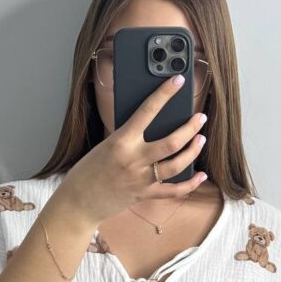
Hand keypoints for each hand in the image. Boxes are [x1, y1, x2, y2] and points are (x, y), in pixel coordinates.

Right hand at [59, 75, 208, 225]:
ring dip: (193, 151)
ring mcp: (141, 179)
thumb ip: (129, 136)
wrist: (79, 201)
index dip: (164, 94)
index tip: (178, 80)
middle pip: (171, 142)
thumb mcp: (107, 145)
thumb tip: (154, 124)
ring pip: (176, 164)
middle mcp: (133, 160)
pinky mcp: (145, 195)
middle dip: (190, 128)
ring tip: (201, 139)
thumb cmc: (90, 169)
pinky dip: (190, 184)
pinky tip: (201, 175)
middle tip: (200, 118)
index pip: (147, 111)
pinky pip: (173, 191)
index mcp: (120, 141)